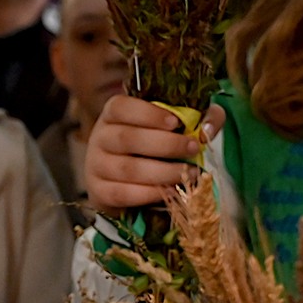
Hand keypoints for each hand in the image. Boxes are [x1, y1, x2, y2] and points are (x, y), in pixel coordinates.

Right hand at [84, 96, 224, 210]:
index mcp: (114, 113)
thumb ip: (198, 118)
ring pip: (128, 169)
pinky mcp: (98, 191)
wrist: (125, 179)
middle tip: (193, 149)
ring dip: (163, 172)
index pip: (122, 108)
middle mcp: (99, 137)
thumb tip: (206, 129)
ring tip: (190, 173)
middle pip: (128, 139)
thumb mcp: (173, 125)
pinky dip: (150, 194)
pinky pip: (122, 193)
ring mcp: (96, 166)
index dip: (148, 114)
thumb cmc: (152, 145)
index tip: (176, 122)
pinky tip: (171, 191)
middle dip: (166, 145)